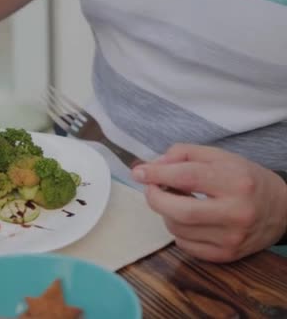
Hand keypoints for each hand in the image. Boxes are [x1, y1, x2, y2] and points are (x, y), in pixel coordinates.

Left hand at [131, 144, 286, 262]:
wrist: (281, 209)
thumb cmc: (245, 179)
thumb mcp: (219, 156)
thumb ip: (183, 154)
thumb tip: (152, 166)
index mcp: (236, 182)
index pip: (187, 177)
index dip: (157, 174)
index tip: (139, 172)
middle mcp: (236, 213)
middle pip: (179, 210)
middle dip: (155, 198)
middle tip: (151, 188)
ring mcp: (231, 238)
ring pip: (177, 229)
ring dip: (166, 213)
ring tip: (177, 201)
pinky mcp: (225, 255)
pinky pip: (184, 245)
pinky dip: (178, 230)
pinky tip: (189, 219)